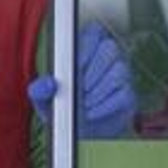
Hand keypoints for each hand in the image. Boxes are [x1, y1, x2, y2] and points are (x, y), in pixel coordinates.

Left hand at [27, 22, 135, 138]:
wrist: (76, 135)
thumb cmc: (60, 110)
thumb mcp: (43, 101)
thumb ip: (39, 90)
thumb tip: (49, 83)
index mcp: (83, 52)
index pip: (94, 32)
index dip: (87, 44)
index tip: (76, 61)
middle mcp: (104, 60)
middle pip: (110, 48)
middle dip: (94, 68)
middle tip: (80, 86)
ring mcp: (119, 77)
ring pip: (119, 70)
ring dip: (98, 89)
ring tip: (83, 103)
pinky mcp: (128, 96)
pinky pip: (124, 93)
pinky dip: (105, 104)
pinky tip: (92, 112)